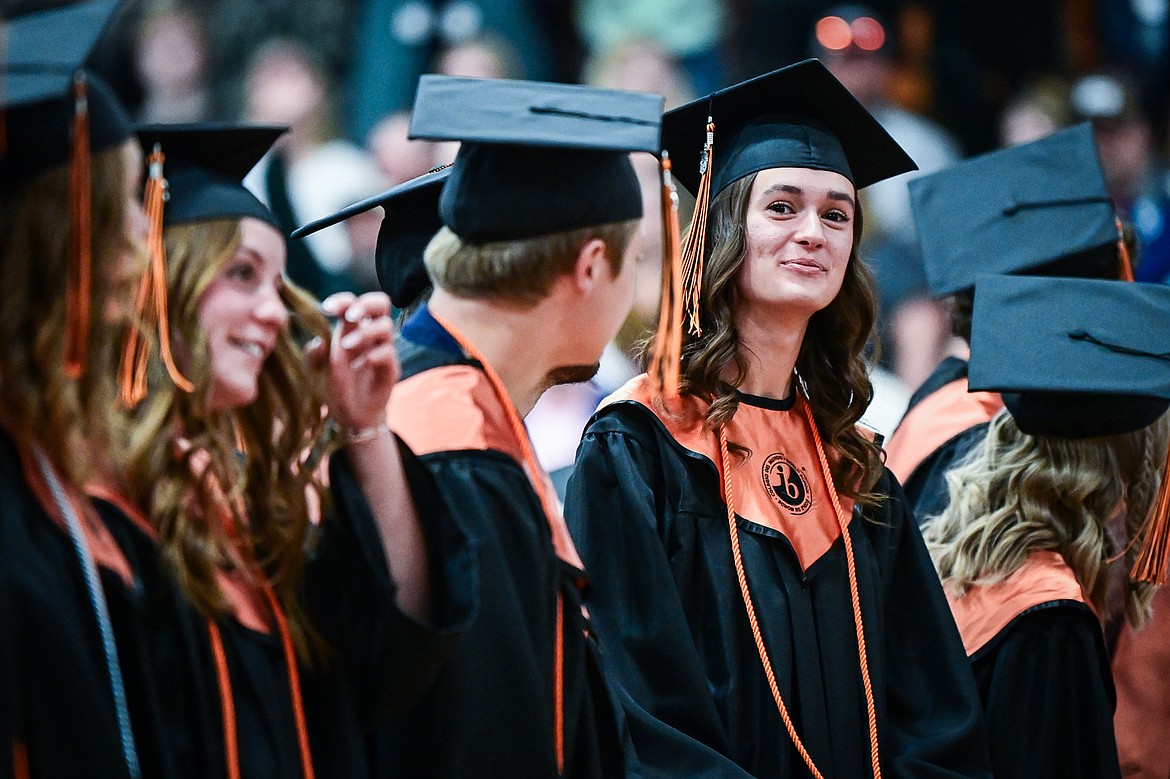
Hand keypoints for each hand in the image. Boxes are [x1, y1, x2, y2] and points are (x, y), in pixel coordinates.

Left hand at [318, 291, 398, 431]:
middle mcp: (370, 335)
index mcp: (351, 329)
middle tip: (350, 317)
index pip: (354, 303)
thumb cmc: (333, 386)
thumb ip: (314, 354)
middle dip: (366, 305)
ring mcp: (382, 351)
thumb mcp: (316, 370)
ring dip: (365, 332)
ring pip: (386, 326)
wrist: (349, 415)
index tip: (327, 309)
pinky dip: (376, 354)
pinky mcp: (391, 369)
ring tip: (346, 346)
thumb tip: (319, 341)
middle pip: (381, 304)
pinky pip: (390, 353)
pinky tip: (361, 364)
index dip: (344, 300)